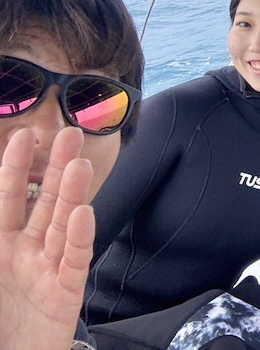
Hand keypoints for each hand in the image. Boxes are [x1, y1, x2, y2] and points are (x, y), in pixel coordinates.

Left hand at [0, 127, 95, 349]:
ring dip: (71, 195)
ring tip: (80, 165)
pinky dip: (78, 238)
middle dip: (56, 169)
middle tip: (70, 134)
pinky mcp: (64, 294)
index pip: (7, 200)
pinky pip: (72, 262)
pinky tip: (83, 215)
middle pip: (44, 203)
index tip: (25, 136)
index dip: (14, 168)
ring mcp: (47, 271)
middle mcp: (26, 253)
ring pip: (62, 226)